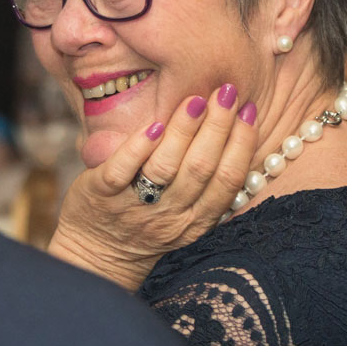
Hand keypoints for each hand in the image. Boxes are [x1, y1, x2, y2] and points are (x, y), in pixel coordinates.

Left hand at [46, 84, 261, 290]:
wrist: (97, 253)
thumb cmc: (149, 222)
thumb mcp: (186, 214)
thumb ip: (207, 182)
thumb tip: (236, 128)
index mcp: (197, 220)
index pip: (228, 180)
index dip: (242, 144)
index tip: (249, 110)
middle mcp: (169, 216)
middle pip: (201, 168)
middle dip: (218, 126)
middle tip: (226, 91)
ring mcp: (134, 206)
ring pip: (165, 167)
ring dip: (183, 131)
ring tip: (196, 100)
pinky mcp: (101, 195)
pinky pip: (120, 171)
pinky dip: (137, 148)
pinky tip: (153, 126)